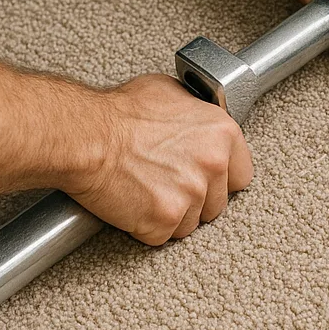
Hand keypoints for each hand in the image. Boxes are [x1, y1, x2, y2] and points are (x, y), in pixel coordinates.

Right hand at [73, 74, 252, 243]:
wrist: (86, 136)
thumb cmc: (120, 113)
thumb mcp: (171, 94)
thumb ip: (197, 114)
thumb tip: (199, 122)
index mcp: (222, 133)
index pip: (242, 174)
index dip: (221, 178)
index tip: (205, 178)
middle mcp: (212, 164)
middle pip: (217, 203)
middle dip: (194, 198)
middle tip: (166, 182)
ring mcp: (190, 195)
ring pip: (191, 223)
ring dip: (171, 214)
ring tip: (147, 190)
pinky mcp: (165, 220)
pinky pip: (163, 236)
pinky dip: (147, 227)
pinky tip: (135, 203)